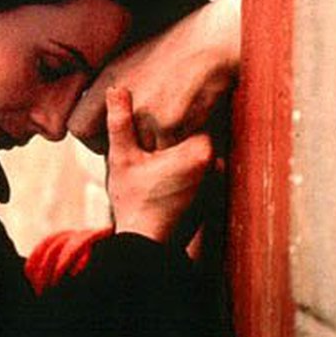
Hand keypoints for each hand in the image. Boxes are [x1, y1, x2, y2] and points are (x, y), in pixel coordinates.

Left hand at [69, 0, 240, 153]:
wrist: (211, 41)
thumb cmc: (176, 49)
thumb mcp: (132, 59)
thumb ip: (113, 88)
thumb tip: (98, 108)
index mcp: (108, 80)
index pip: (77, 126)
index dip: (91, 139)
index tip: (107, 139)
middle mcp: (120, 98)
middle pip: (107, 146)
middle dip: (123, 151)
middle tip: (141, 145)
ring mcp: (144, 111)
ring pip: (140, 152)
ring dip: (154, 151)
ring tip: (171, 134)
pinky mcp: (168, 123)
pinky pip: (166, 152)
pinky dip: (177, 148)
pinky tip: (188, 130)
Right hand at [106, 87, 211, 242]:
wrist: (146, 247)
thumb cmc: (134, 202)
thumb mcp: (122, 157)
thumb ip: (121, 122)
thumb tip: (117, 89)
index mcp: (201, 151)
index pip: (197, 114)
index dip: (178, 110)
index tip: (167, 103)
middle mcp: (218, 166)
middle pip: (201, 133)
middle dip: (180, 131)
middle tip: (159, 131)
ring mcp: (218, 184)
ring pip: (201, 154)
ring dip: (185, 152)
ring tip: (161, 154)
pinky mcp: (214, 198)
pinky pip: (203, 173)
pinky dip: (188, 171)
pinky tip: (167, 176)